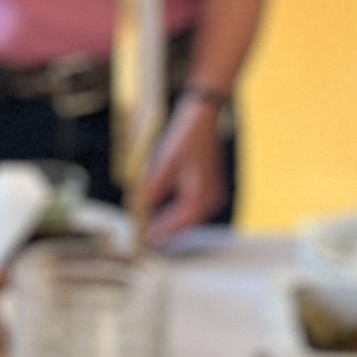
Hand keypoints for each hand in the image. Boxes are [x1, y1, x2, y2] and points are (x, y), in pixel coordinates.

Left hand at [140, 97, 226, 241]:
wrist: (203, 118)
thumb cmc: (187, 136)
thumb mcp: (166, 162)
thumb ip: (155, 188)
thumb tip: (143, 206)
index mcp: (202, 192)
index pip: (181, 222)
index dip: (164, 231)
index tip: (148, 237)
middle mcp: (211, 196)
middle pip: (187, 223)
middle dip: (168, 231)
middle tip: (149, 238)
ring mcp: (213, 192)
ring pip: (191, 217)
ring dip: (173, 223)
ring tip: (153, 228)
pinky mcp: (210, 186)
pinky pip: (194, 207)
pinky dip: (179, 213)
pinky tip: (164, 213)